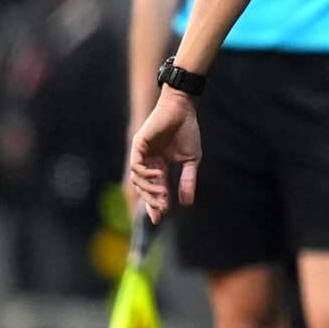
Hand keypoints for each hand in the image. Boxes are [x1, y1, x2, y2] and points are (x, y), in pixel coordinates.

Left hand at [126, 87, 201, 221]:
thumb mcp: (191, 160)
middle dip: (152, 201)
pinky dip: (145, 175)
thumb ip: (188, 180)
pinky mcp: (138, 145)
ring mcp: (141, 153)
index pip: (155, 188)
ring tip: (163, 194)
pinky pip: (137, 166)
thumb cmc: (187, 131)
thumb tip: (187, 203)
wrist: (183, 110)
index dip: (156, 204)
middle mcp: (147, 161)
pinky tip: (158, 177)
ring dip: (150, 189)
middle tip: (162, 210)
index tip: (161, 217)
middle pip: (144, 188)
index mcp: (159, 164)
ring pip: (138, 179)